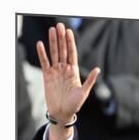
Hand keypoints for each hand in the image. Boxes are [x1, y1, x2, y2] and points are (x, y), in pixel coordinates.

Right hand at [36, 23, 98, 139]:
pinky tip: (41, 45)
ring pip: (54, 54)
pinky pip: (44, 63)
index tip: (69, 32)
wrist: (62, 114)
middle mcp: (64, 69)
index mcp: (74, 71)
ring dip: (53, 42)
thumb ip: (89, 80)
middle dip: (61, 38)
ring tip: (52, 30)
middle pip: (63, 50)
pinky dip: (42, 54)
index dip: (70, 42)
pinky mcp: (47, 76)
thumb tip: (97, 69)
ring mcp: (56, 72)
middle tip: (59, 26)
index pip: (72, 53)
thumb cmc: (74, 105)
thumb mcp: (84, 92)